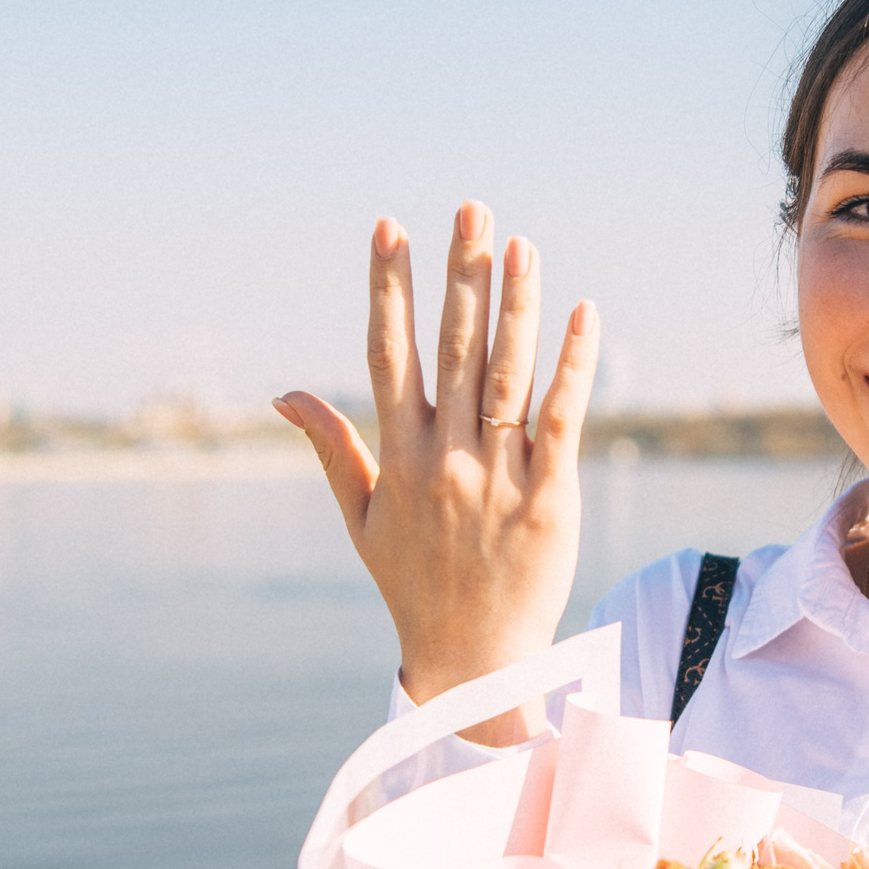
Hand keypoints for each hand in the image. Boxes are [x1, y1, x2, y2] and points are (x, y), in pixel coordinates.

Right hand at [275, 201, 599, 743]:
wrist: (474, 660)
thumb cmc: (413, 587)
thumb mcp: (361, 519)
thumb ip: (332, 448)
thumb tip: (285, 394)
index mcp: (398, 458)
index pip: (390, 354)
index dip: (389, 288)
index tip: (388, 228)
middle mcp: (445, 458)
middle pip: (454, 349)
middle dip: (460, 274)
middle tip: (470, 208)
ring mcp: (499, 476)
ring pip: (507, 374)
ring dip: (515, 304)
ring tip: (520, 243)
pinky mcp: (550, 496)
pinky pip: (562, 419)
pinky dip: (574, 366)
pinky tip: (583, 314)